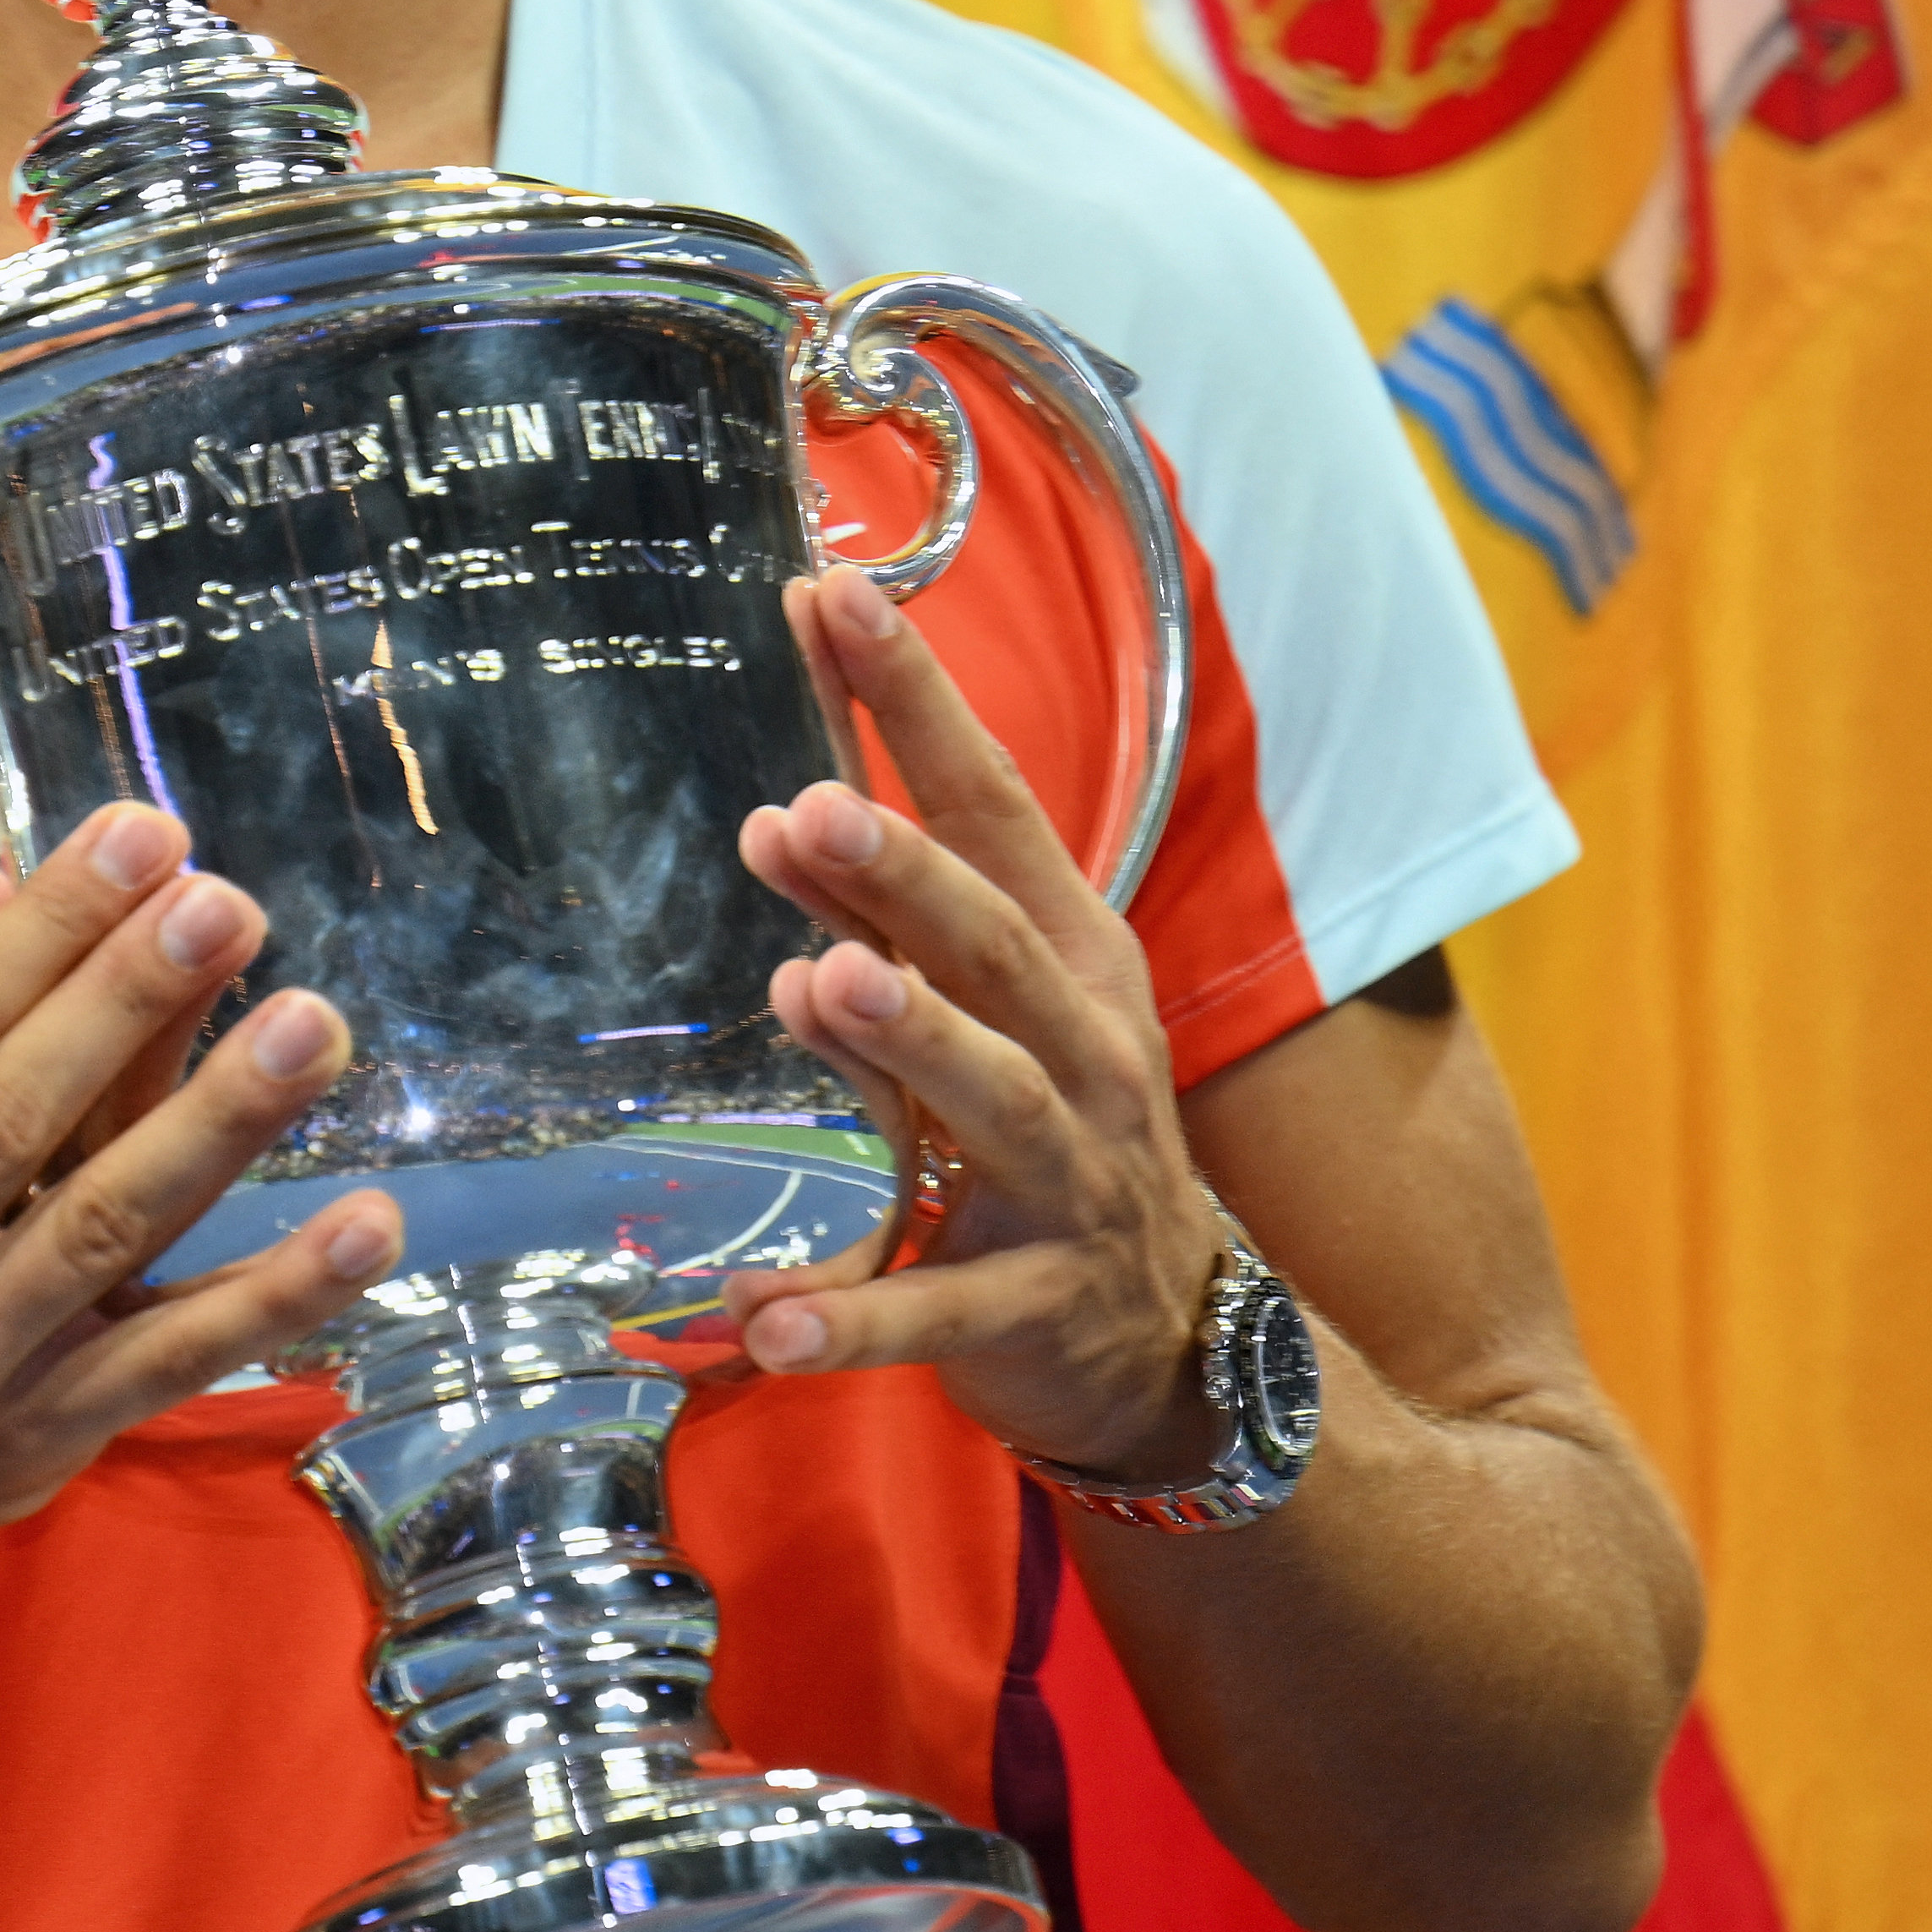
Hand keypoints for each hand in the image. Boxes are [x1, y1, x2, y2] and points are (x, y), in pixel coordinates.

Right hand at [0, 806, 399, 1535]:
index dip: (44, 926)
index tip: (140, 839)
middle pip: (16, 1116)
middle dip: (129, 997)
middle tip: (226, 902)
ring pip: (107, 1226)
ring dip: (221, 1121)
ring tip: (313, 1024)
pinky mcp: (43, 1433)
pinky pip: (176, 1354)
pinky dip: (280, 1293)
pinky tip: (369, 1223)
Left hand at [723, 571, 1221, 1484]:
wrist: (1170, 1333)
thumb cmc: (1050, 1129)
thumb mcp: (977, 1017)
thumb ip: (874, 931)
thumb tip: (778, 822)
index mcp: (1069, 957)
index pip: (993, 807)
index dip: (916, 704)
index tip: (832, 598)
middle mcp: (1083, 1050)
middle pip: (994, 946)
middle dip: (908, 875)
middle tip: (811, 807)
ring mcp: (1069, 1178)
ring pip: (990, 1099)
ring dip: (904, 1045)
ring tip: (817, 990)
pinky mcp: (1034, 1304)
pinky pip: (937, 1308)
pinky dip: (854, 1318)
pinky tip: (761, 1321)